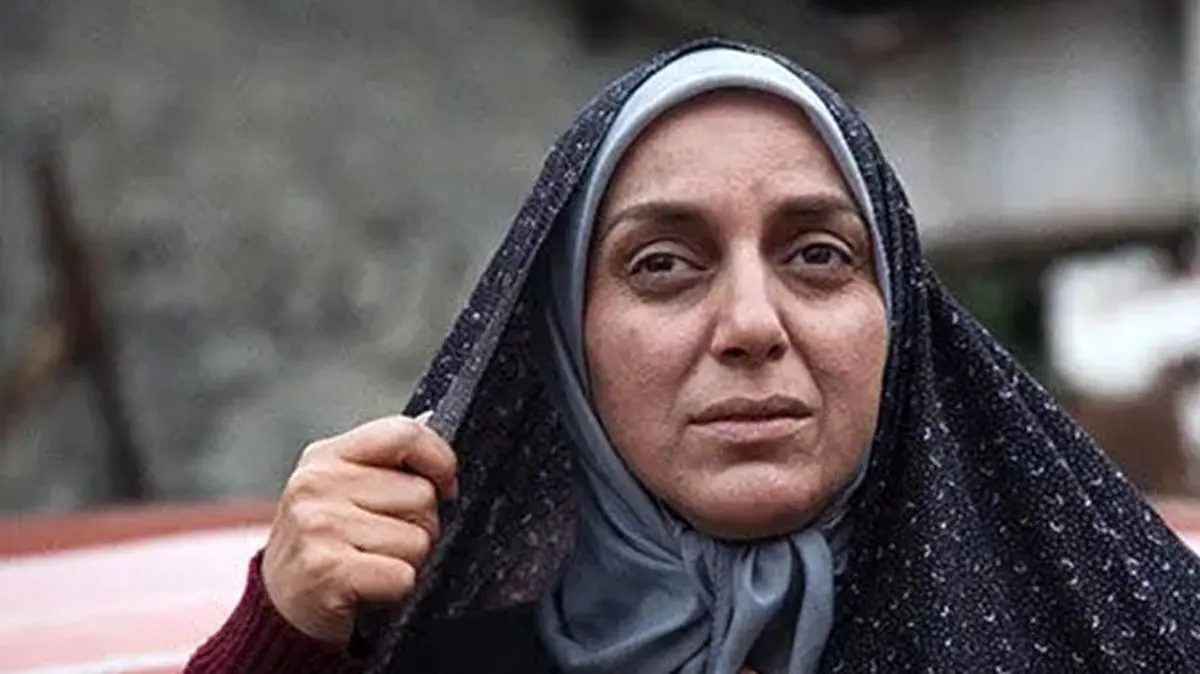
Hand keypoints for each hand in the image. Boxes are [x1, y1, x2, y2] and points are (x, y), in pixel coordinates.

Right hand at [261, 413, 457, 644]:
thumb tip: (430, 419)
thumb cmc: (325, 542)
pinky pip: (403, 576)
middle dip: (420, 524)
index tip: (445, 485)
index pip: (404, 433)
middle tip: (385, 540)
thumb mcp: (343, 488)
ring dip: (408, 560)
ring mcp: (318, 526)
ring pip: (418, 539)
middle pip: (422, 494)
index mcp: (326, 456)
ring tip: (372, 562)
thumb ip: (385, 458)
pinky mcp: (326, 570)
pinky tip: (367, 587)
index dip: (440, 460)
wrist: (281, 605)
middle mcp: (316, 484)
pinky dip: (396, 589)